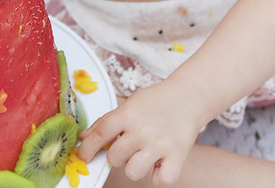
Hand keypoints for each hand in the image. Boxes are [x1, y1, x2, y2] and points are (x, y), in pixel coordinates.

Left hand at [78, 82, 203, 185]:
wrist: (189, 96)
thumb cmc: (157, 101)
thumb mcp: (130, 104)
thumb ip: (107, 121)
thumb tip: (86, 137)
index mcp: (128, 114)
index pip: (99, 135)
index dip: (87, 149)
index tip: (85, 157)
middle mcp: (142, 129)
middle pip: (114, 157)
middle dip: (117, 155)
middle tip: (129, 146)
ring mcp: (160, 144)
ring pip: (133, 172)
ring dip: (135, 167)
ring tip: (144, 155)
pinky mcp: (177, 155)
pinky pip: (161, 180)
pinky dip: (159, 176)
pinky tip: (159, 163)